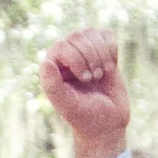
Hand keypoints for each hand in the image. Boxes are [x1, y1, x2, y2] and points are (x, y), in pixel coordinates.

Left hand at [40, 28, 129, 157]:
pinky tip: (110, 67)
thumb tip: (46, 62)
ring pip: (92, 33)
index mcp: (52, 67)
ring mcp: (84, 52)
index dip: (77, 58)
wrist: (108, 124)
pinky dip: (111, 49)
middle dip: (91, 56)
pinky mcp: (102, 52)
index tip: (86, 78)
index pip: (62, 45)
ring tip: (102, 74)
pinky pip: (107, 34)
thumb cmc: (85, 117)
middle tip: (94, 78)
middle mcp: (66, 57)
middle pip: (78, 36)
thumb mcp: (68, 105)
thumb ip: (53, 86)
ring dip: (102, 53)